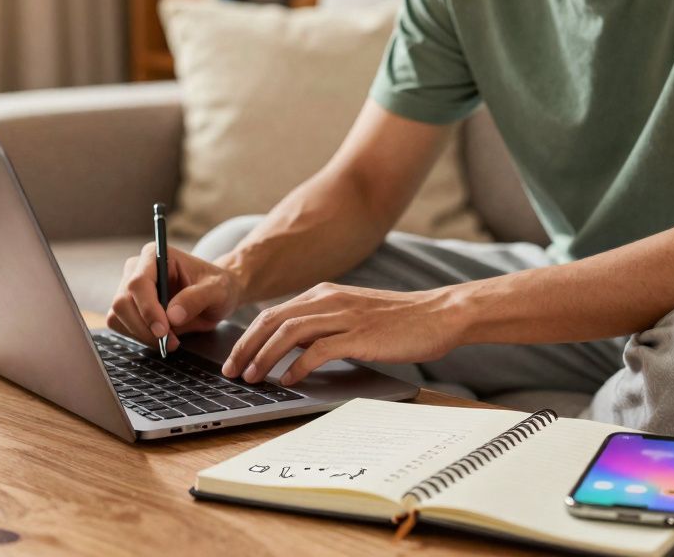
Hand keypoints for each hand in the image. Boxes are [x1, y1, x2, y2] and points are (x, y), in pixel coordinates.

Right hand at [107, 245, 244, 350]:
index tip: (163, 331)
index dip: (148, 309)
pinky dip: (138, 336)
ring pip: (117, 315)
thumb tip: (172, 316)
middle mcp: (137, 268)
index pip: (138, 283)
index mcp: (156, 255)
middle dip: (144, 327)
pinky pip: (120, 325)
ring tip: (171, 341)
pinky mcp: (128, 306)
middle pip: (122, 302)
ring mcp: (128, 287)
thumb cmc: (218, 287)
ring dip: (141, 334)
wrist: (216, 296)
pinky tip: (160, 338)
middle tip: (170, 342)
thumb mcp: (218, 290)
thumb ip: (197, 299)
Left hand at [221, 283, 464, 385]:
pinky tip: (288, 380)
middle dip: (246, 347)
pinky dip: (297, 366)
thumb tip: (294, 347)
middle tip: (232, 371)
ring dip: (265, 356)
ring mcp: (345, 316)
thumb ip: (325, 324)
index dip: (249, 336)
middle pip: (273, 320)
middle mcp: (330, 299)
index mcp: (326, 293)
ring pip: (289, 332)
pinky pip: (318, 350)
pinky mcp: (360, 335)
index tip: (236, 358)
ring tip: (253, 377)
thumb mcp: (354, 315)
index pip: (274, 313)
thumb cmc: (401, 320)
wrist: (441, 314)